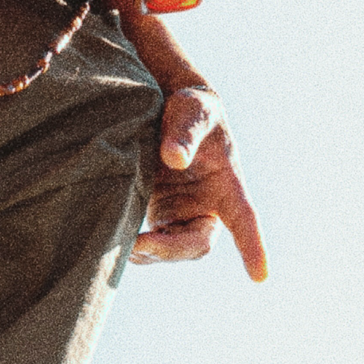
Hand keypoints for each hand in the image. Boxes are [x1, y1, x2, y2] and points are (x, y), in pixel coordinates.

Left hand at [113, 0, 266, 274]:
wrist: (144, 92)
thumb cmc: (177, 86)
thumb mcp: (185, 93)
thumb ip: (183, 114)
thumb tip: (173, 151)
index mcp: (223, 167)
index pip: (243, 212)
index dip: (252, 244)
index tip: (260, 277)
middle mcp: (203, 195)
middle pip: (198, 240)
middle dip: (172, 247)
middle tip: (140, 242)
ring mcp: (173, 208)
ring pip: (167, 245)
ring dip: (147, 248)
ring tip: (119, 240)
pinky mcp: (145, 212)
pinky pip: (141, 238)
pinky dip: (126, 242)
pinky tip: (104, 235)